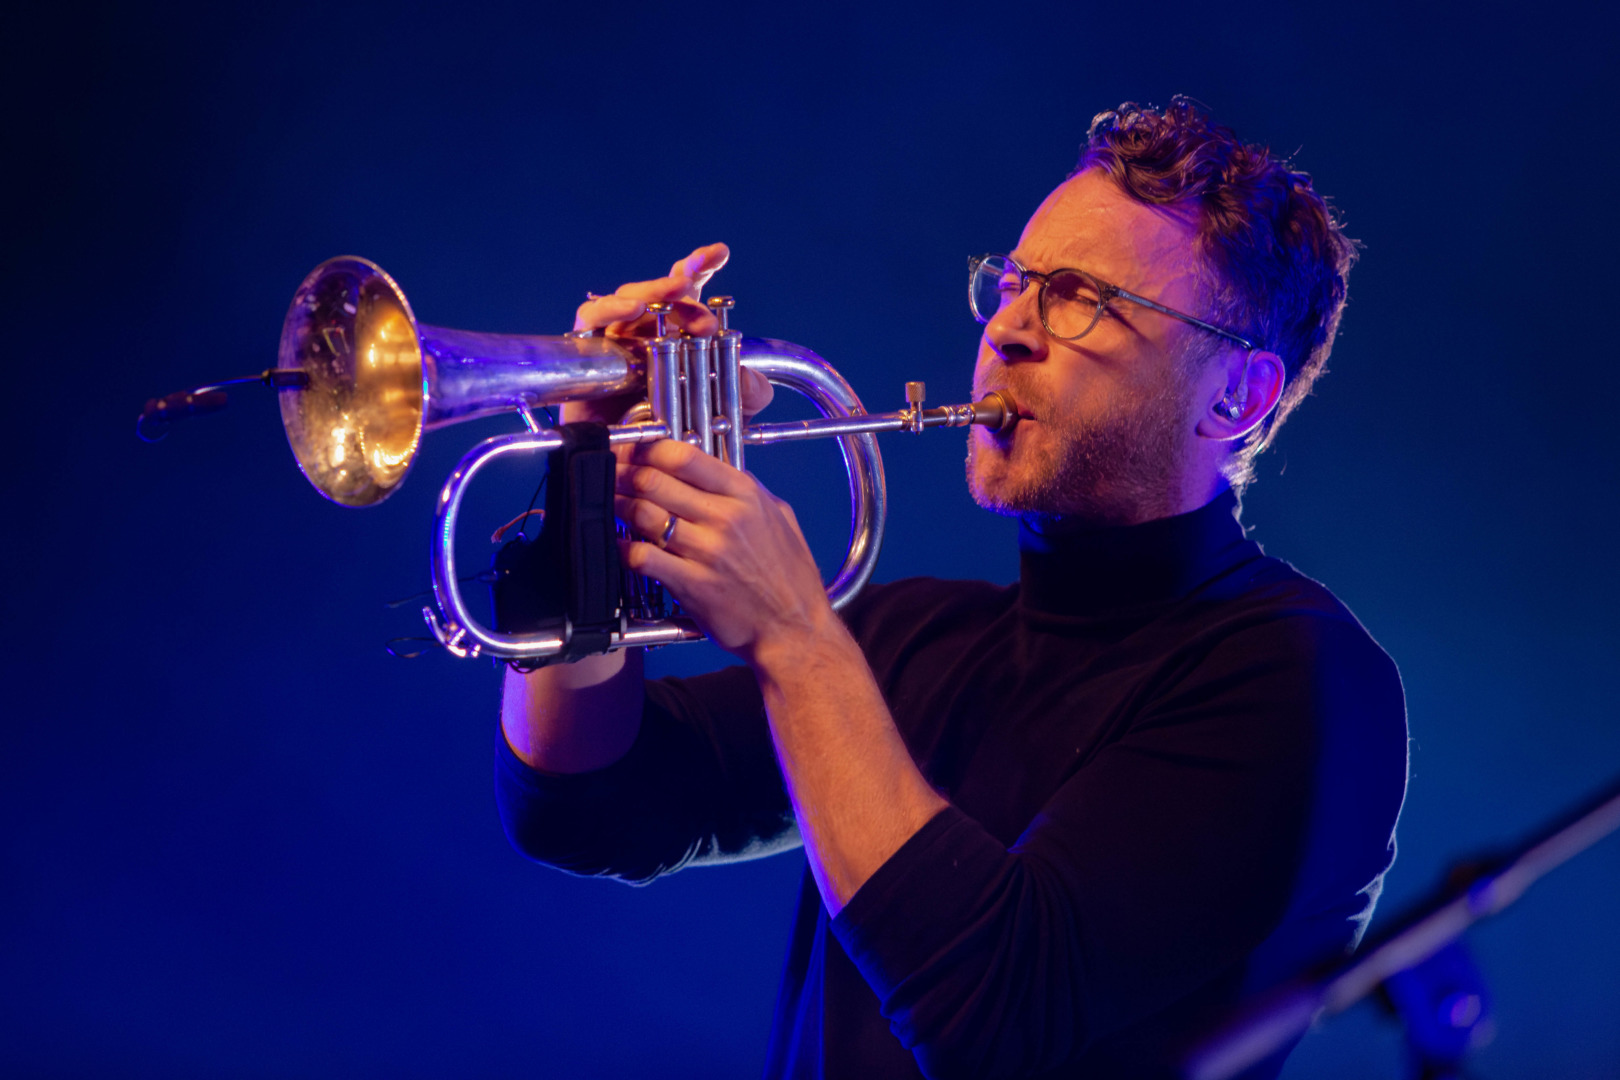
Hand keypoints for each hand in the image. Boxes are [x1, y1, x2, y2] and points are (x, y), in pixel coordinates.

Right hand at [563, 243, 772, 424]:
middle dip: (676, 284)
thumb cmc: (678, 438)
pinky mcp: (588, 358)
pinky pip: (590, 323)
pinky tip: (632, 310)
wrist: (640, 473)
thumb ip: (750, 393)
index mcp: (677, 337)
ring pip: (625, 301)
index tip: (719, 253)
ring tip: (669, 291)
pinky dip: (608, 309)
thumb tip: (750, 374)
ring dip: (649, 290)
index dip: (699, 266)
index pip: (687, 292)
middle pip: (655, 293)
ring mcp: (616, 345)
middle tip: (693, 287)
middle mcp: (644, 335)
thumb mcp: (730, 415)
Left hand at [614, 438, 833, 665]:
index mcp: (745, 495)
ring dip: (617, 505)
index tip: (632, 449)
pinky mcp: (692, 584)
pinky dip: (623, 547)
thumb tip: (713, 468)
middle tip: (610, 473)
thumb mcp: (778, 515)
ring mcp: (707, 552)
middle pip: (654, 479)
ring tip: (609, 503)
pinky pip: (642, 556)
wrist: (795, 628)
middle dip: (623, 472)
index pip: (683, 455)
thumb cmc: (789, 576)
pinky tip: (619, 544)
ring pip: (643, 513)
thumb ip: (744, 489)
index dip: (646, 447)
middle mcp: (725, 518)